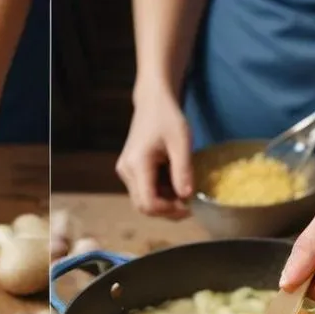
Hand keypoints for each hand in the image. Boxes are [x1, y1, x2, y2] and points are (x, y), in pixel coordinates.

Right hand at [115, 90, 193, 218]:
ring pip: (142, 200)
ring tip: (183, 192)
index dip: (169, 210)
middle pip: (143, 206)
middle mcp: (126, 171)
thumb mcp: (181, 142)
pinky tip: (173, 184)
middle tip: (189, 204)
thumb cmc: (168, 118)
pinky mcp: (129, 170)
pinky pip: (142, 190)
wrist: (152, 102)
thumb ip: (183, 170)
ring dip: (163, 203)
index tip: (189, 206)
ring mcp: (125, 172)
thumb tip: (187, 197)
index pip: (148, 203)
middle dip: (166, 210)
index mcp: (138, 165)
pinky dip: (159, 194)